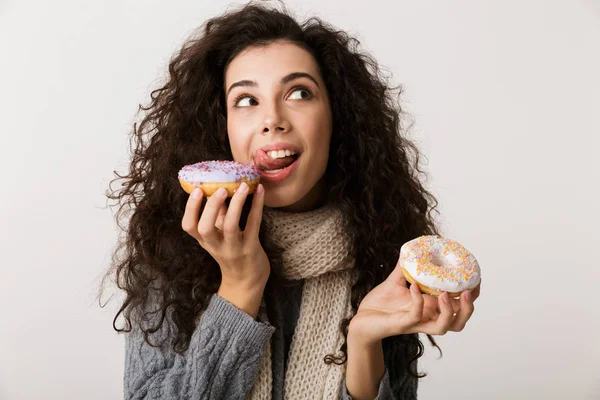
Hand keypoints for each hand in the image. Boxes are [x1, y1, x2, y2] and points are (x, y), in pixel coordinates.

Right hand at [181, 183, 269, 286]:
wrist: (248, 281)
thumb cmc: (233, 252)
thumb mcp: (220, 236)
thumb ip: (217, 215)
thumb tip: (218, 189)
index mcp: (205, 241)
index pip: (189, 226)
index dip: (190, 208)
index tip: (196, 189)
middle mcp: (216, 246)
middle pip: (205, 228)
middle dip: (211, 206)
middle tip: (221, 188)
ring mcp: (234, 248)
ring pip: (230, 226)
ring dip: (236, 204)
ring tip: (243, 186)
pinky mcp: (251, 248)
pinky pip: (253, 225)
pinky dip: (257, 206)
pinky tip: (261, 191)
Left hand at [349, 257, 480, 344]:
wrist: (360, 319)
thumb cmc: (379, 304)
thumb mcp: (395, 282)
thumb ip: (405, 267)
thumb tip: (412, 248)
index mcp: (430, 308)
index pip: (458, 306)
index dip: (472, 296)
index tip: (476, 279)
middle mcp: (427, 318)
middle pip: (458, 322)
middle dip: (468, 308)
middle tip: (468, 292)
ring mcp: (416, 323)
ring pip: (443, 327)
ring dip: (449, 312)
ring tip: (446, 294)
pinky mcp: (402, 325)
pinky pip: (415, 316)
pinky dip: (417, 301)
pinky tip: (413, 287)